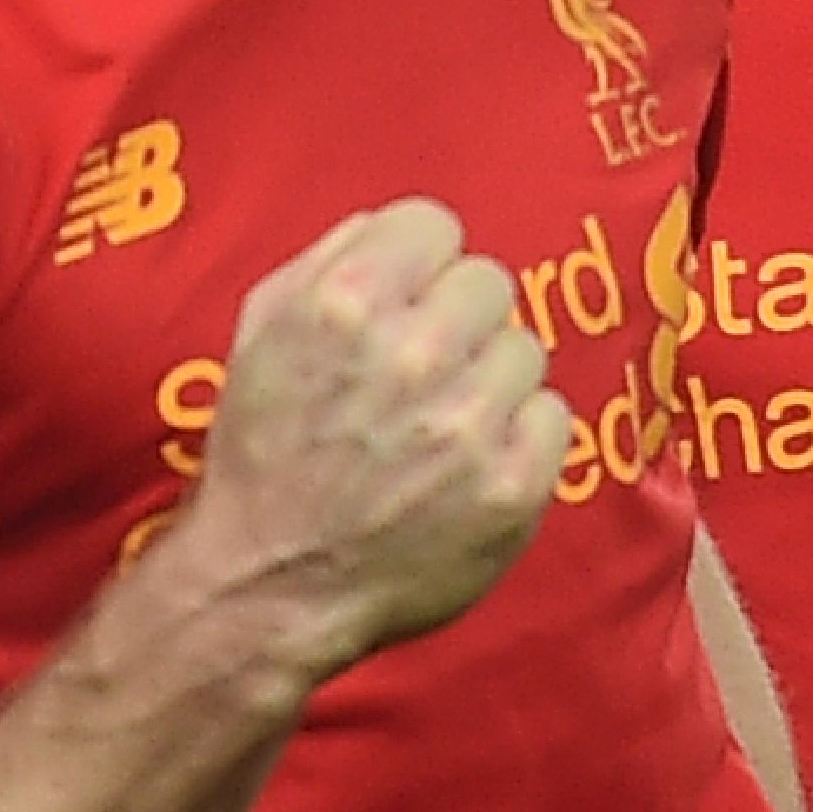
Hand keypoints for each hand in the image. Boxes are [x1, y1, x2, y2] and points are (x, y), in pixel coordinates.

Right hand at [183, 199, 574, 668]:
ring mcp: (469, 424)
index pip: (435, 224)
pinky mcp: (512, 485)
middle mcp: (412, 354)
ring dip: (489, 382)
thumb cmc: (262, 458)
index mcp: (345, 304)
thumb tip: (391, 225)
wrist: (271, 586)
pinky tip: (470, 466)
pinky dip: (519, 439)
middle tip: (424, 373)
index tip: (408, 301)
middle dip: (457, 323)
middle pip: (489, 283)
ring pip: (525, 350)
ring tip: (440, 428)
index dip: (419, 265)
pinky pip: (552, 417)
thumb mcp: (260, 336)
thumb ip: (326, 262)